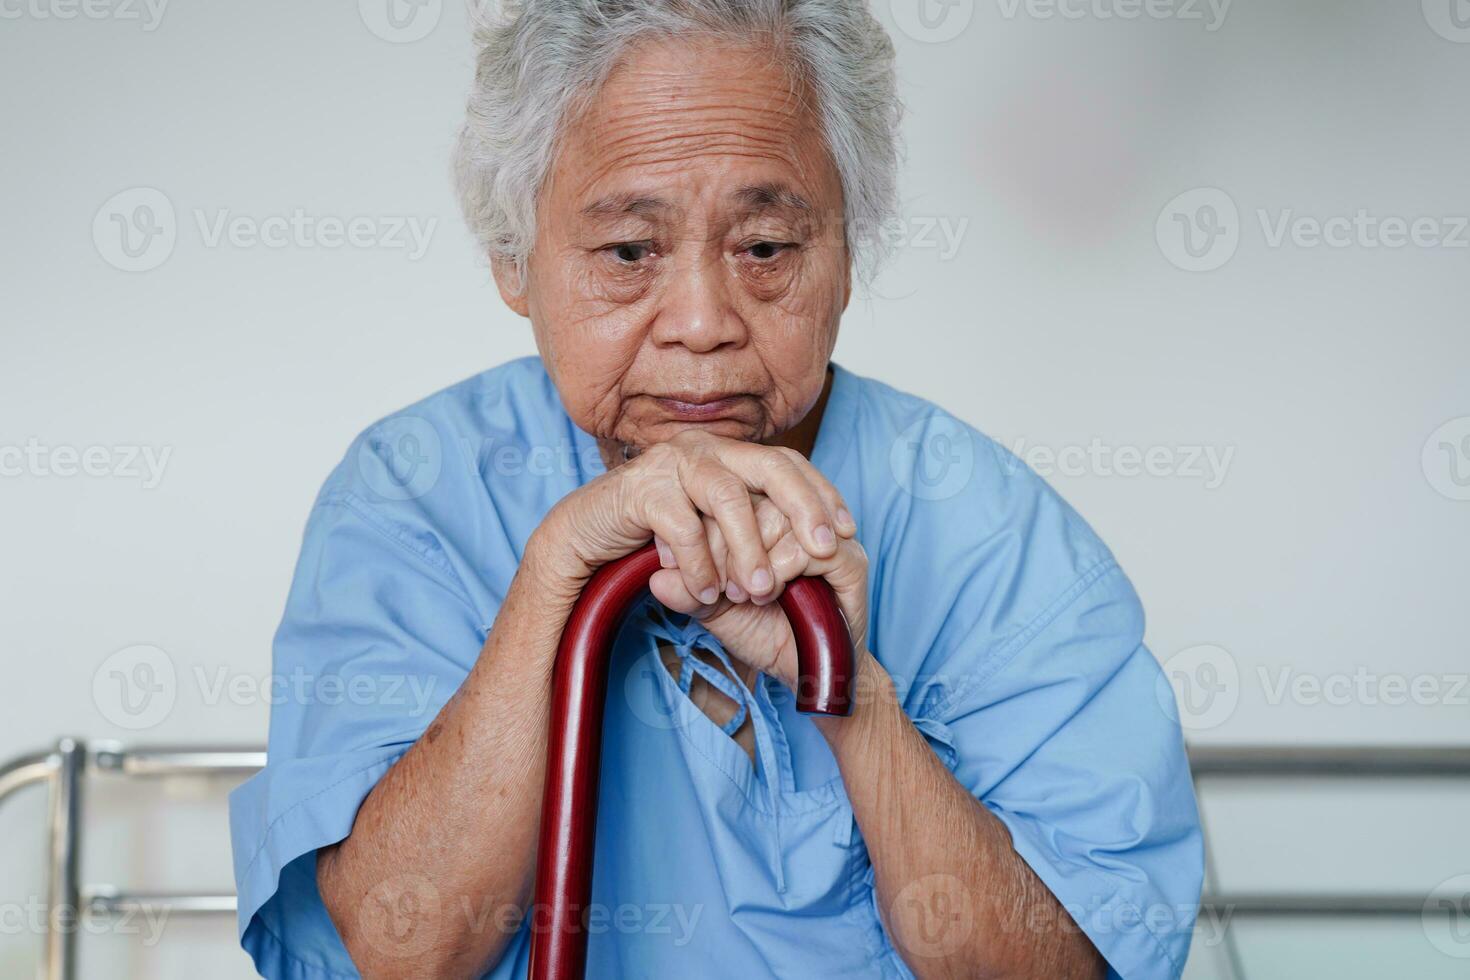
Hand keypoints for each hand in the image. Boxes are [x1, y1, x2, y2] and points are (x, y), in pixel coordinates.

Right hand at [529, 429, 857, 634]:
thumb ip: (745, 529)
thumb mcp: (710, 530)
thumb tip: (800, 550)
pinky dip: (699, 563)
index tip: (848, 531)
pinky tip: (707, 593)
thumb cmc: (651, 533)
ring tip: (758, 591)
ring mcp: (671, 463)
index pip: (788, 463)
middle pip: (771, 467)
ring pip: (728, 497)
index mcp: (727, 454)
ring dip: (748, 549)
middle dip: (804, 509)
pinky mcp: (640, 489)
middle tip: (827, 551)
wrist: (583, 535)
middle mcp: (705, 449)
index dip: (822, 494)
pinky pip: (682, 525)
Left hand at [647, 494, 869, 688]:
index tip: (689, 567)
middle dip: (726, 543)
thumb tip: (656, 577)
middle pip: (756, 497)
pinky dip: (780, 569)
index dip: (704, 525)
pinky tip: (769, 592)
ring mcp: (829, 537)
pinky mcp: (851, 562)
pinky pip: (808, 548)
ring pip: (780, 516)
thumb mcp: (715, 610)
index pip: (734, 492)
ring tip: (747, 593)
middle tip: (721, 585)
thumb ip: (689, 590)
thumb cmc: (764, 634)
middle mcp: (801, 517)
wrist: (808, 676)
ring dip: (752, 558)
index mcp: (769, 515)